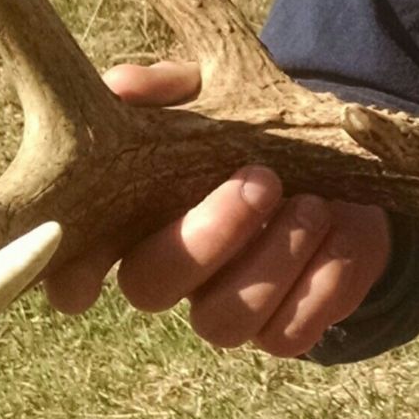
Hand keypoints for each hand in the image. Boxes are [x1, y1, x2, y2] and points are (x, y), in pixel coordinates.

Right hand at [43, 60, 391, 357]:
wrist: (348, 165)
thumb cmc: (255, 131)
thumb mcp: (213, 97)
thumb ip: (168, 90)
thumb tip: (123, 85)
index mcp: (135, 218)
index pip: (76, 259)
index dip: (70, 273)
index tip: (84, 280)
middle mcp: (170, 273)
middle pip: (151, 287)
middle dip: (207, 236)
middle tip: (262, 179)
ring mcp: (224, 308)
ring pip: (222, 321)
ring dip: (273, 260)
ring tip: (314, 204)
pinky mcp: (282, 329)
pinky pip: (291, 334)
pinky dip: (322, 281)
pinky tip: (340, 230)